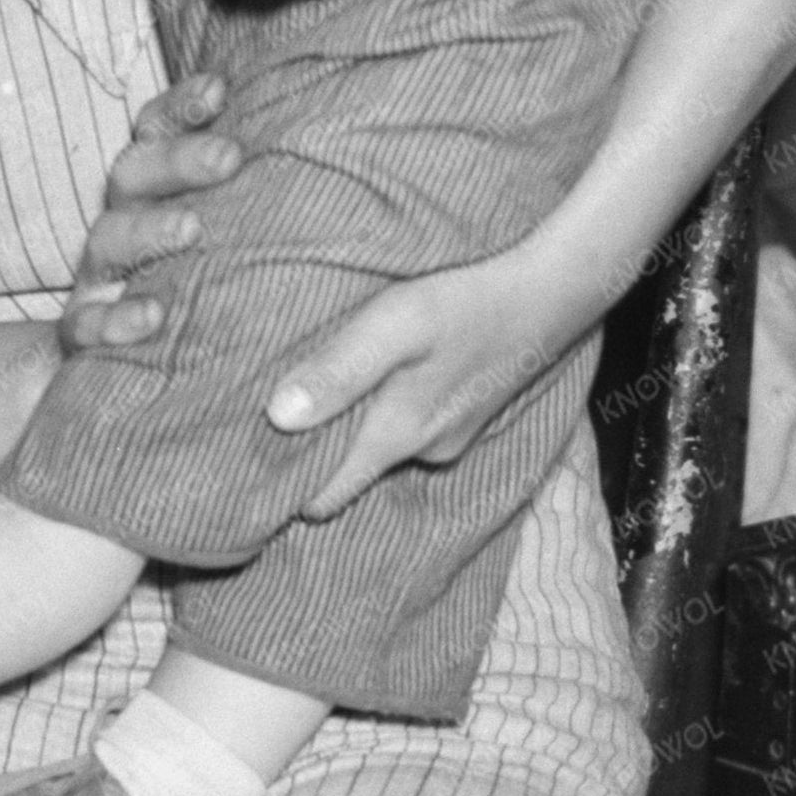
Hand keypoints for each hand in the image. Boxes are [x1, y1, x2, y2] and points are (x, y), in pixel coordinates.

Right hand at [57, 72, 237, 355]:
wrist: (133, 363)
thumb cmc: (210, 275)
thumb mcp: (233, 223)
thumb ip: (260, 186)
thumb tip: (342, 134)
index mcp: (151, 186)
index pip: (155, 129)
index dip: (182, 107)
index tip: (219, 89)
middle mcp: (122, 220)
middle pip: (132, 173)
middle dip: (178, 160)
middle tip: (228, 157)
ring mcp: (100, 274)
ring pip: (108, 240)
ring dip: (149, 231)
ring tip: (192, 229)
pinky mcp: (85, 329)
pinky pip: (86, 323)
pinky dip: (114, 319)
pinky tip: (153, 318)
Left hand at [262, 244, 583, 515]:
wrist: (549, 295)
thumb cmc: (467, 303)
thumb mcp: (394, 324)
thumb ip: (338, 371)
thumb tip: (277, 417)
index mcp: (395, 437)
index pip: (322, 500)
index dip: (283, 489)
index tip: (246, 465)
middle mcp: (420, 452)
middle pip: (346, 477)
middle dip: (309, 458)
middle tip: (266, 424)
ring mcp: (446, 440)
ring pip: (377, 451)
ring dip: (350, 428)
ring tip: (317, 391)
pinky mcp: (463, 420)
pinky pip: (407, 429)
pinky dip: (386, 412)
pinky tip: (381, 377)